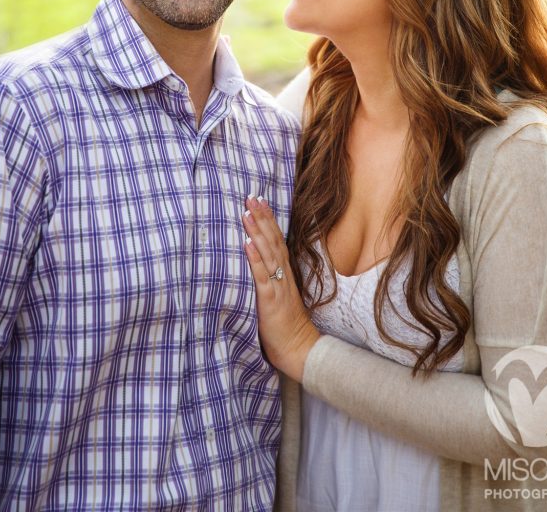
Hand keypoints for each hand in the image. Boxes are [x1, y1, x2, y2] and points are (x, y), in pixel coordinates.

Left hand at [242, 196, 320, 381]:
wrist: (299, 349)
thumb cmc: (286, 326)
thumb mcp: (279, 297)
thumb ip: (272, 280)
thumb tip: (258, 264)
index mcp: (284, 274)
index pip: (276, 240)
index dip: (269, 220)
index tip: (260, 200)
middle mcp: (282, 275)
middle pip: (272, 240)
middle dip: (262, 217)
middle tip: (251, 196)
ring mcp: (277, 286)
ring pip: (267, 253)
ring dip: (257, 231)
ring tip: (246, 212)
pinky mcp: (270, 299)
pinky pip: (262, 276)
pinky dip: (254, 258)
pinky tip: (246, 244)